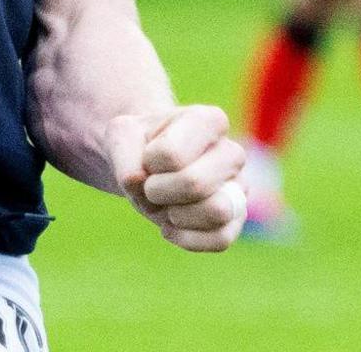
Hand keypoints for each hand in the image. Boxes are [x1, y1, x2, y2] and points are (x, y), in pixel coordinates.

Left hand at [107, 105, 247, 251]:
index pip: (171, 154)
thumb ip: (123, 152)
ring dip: (176, 216)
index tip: (147, 156)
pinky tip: (169, 228)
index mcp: (209, 120)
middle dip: (158, 192)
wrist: (151, 163)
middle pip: (195, 184)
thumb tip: (136, 181)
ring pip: (217, 212)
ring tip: (165, 206)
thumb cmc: (142, 144)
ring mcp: (238, 186)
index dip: (148, 162)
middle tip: (150, 186)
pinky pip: (221, 239)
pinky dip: (187, 239)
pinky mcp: (236, 219)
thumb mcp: (121, 135)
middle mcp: (231, 152)